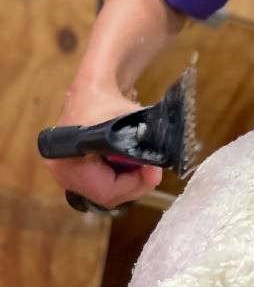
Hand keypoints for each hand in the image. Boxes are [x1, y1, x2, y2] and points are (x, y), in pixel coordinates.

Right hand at [44, 85, 162, 208]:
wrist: (92, 91)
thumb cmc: (109, 102)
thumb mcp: (132, 118)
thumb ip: (146, 141)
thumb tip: (159, 164)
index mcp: (69, 156)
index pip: (106, 190)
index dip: (134, 184)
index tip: (154, 169)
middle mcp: (61, 170)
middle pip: (106, 195)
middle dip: (134, 184)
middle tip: (153, 169)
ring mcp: (65, 174)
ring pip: (104, 193)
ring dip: (128, 182)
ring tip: (142, 164)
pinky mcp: (73, 174)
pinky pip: (100, 186)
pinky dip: (119, 179)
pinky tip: (128, 164)